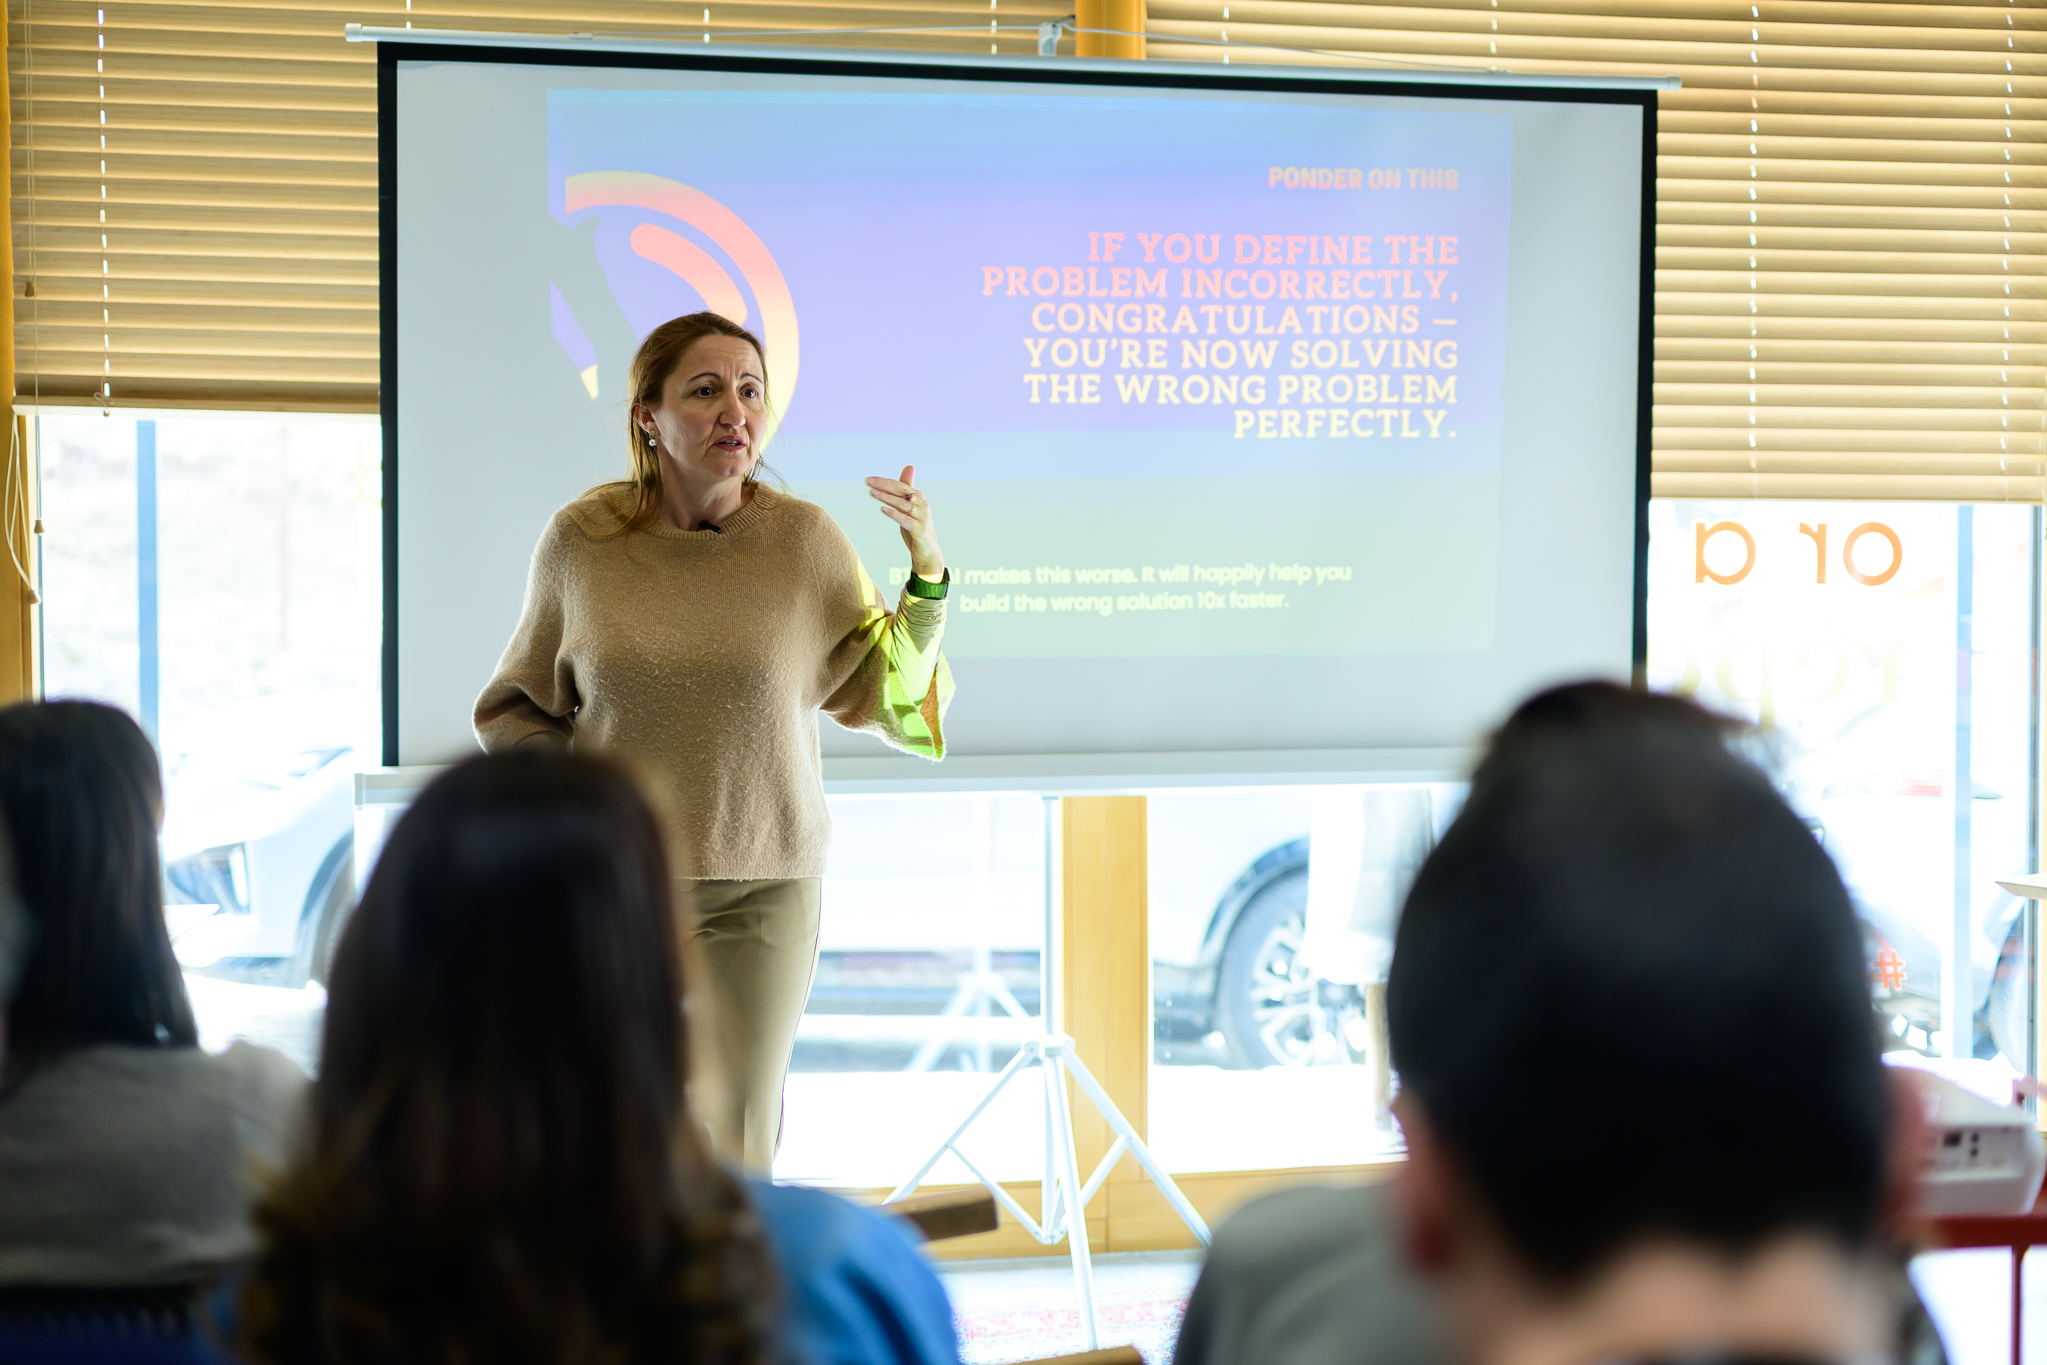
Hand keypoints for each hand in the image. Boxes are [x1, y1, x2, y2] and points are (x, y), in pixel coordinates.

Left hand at [866, 465, 944, 580]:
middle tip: (868, 482)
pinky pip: (905, 520)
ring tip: (872, 493)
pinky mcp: (920, 531)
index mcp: (919, 498)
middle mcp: (922, 505)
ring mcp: (922, 518)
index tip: (869, 479)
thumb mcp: (909, 507)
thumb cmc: (916, 527)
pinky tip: (883, 509)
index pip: (900, 485)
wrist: (928, 552)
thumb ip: (907, 488)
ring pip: (903, 505)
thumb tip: (910, 466)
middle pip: (902, 492)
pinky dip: (894, 514)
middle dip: (884, 486)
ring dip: (887, 498)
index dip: (885, 481)